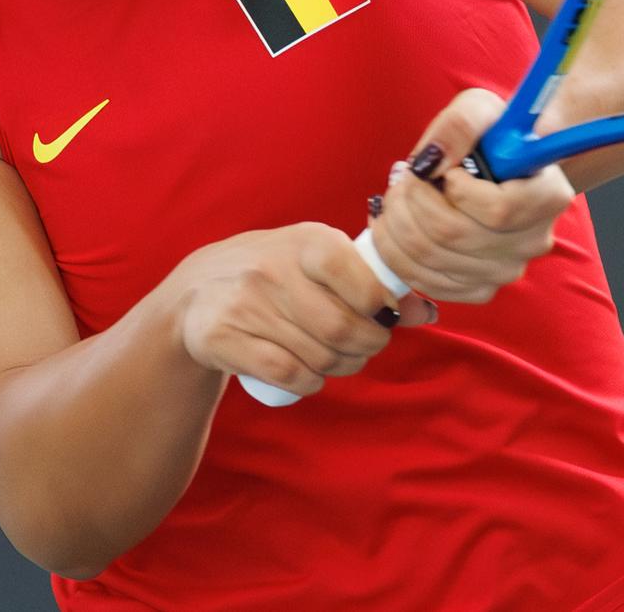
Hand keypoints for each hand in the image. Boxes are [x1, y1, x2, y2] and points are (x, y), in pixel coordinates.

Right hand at [172, 223, 435, 398]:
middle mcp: (274, 268)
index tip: (383, 317)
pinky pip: (288, 374)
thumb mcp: (319, 261)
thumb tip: (426, 312)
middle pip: (344, 329)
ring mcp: (246, 304)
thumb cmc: (277, 272)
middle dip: (368, 346)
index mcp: (307, 241)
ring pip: (320, 356)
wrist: (197, 292)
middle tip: (368, 346)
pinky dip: (311, 383)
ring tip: (341, 359)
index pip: (361, 280)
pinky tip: (312, 376)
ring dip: (342, 367)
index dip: (381, 309)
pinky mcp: (225, 338)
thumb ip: (371, 281)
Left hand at [369, 88, 576, 303]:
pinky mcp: (479, 288)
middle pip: (454, 237)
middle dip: (411, 202)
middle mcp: (532, 242)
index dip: (456, 189)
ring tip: (395, 196)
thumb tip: (431, 161)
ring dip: (397, 225)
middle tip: (402, 176)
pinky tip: (391, 226)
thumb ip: (461, 124)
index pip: (498, 211)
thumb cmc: (494, 136)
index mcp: (548, 197)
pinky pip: (427, 282)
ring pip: (432, 260)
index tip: (446, 168)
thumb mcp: (482, 109)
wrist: (500, 166)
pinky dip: (396, 254)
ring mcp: (506, 270)